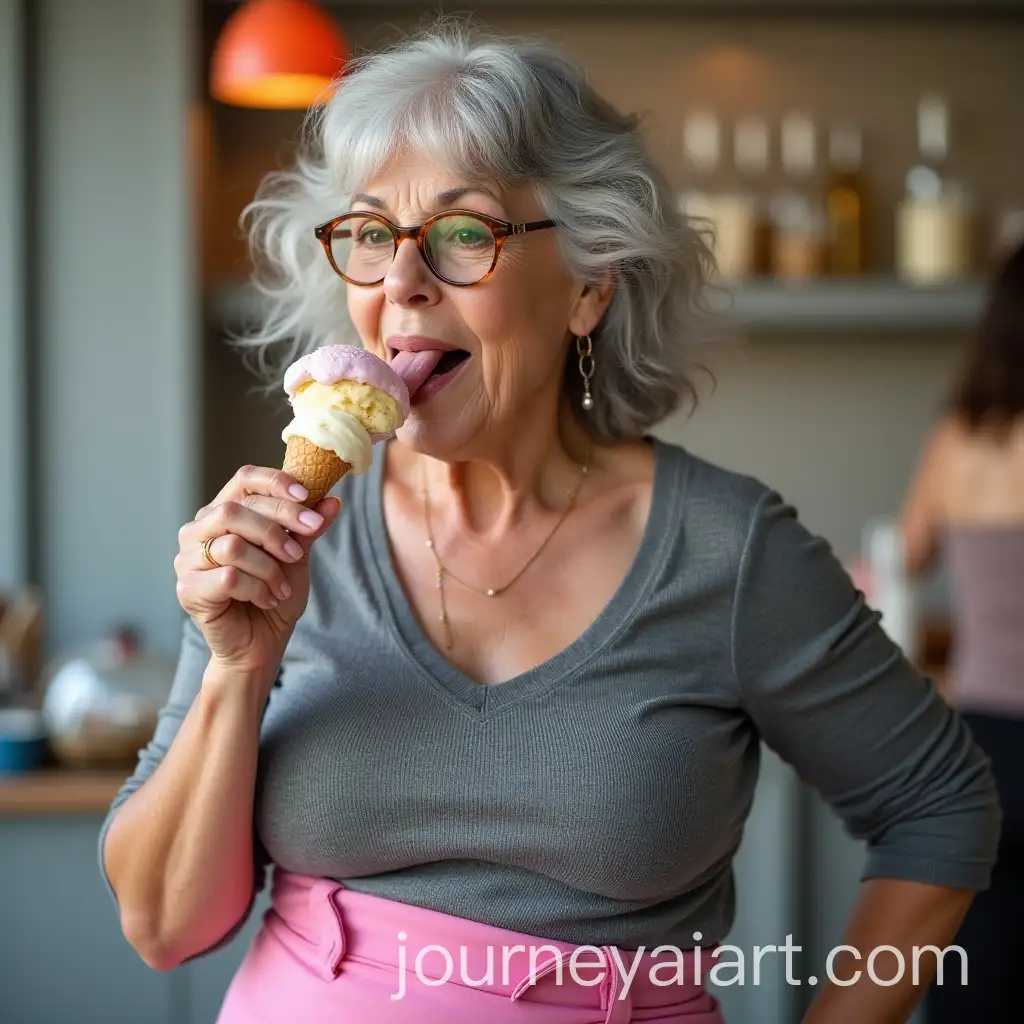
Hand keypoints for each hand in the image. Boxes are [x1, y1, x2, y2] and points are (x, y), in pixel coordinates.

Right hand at [174, 465, 341, 672]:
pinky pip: (227, 577)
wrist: (262, 643)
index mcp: (223, 512)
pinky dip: (257, 588)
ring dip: (268, 567)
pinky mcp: (188, 589)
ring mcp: (187, 559)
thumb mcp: (297, 557)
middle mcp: (198, 530)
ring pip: (232, 545)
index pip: (244, 479)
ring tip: (281, 587)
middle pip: (235, 510)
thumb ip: (308, 528)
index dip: (275, 482)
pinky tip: (268, 599)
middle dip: (278, 527)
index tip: (307, 497)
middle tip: (300, 552)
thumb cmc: (276, 594)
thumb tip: (333, 501)